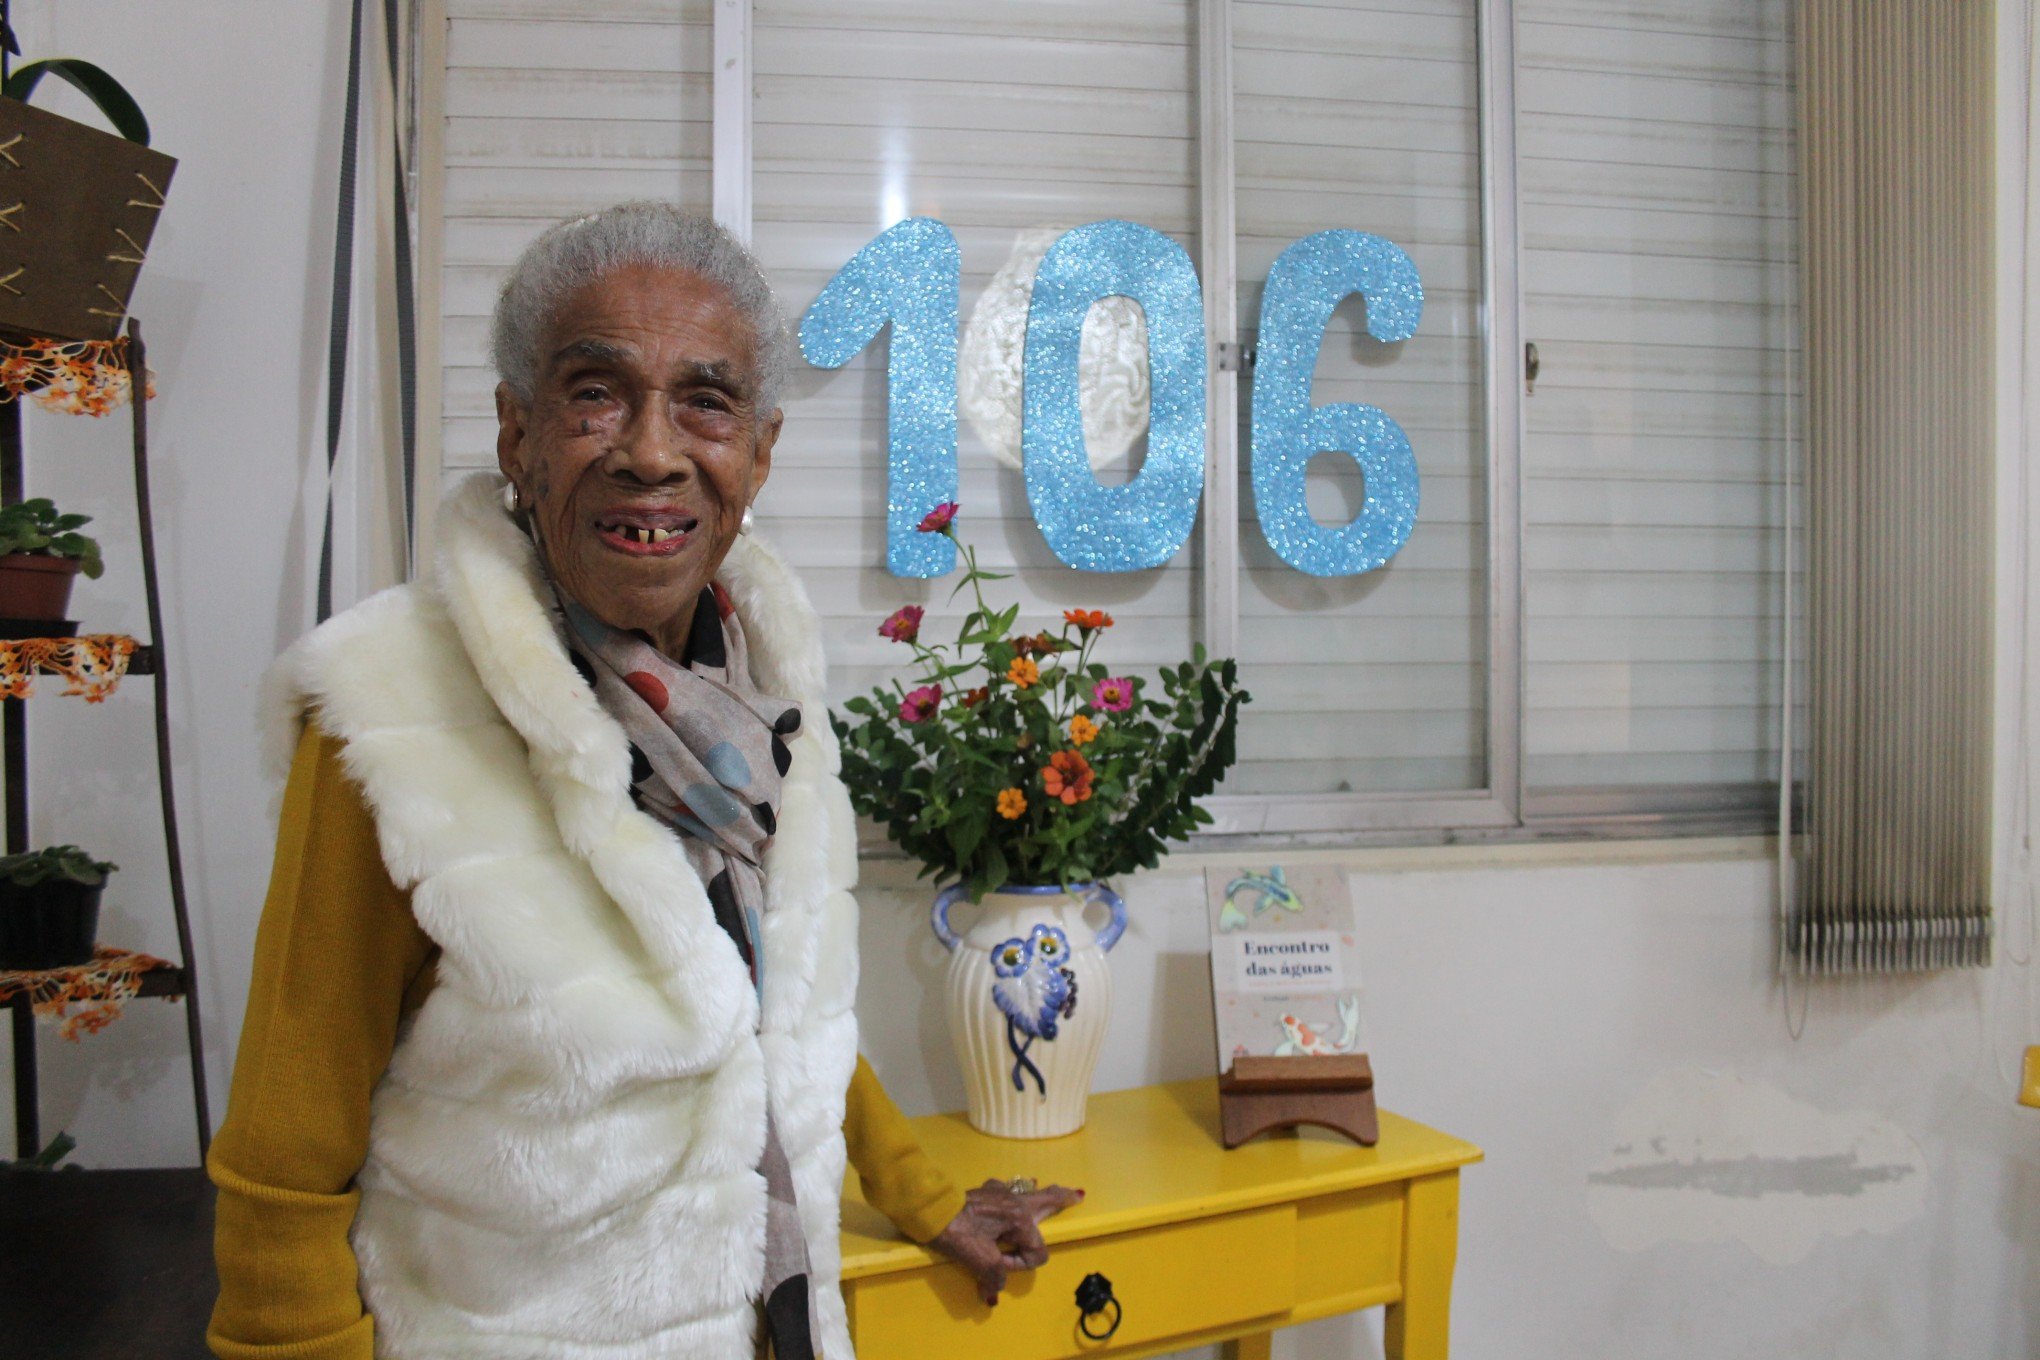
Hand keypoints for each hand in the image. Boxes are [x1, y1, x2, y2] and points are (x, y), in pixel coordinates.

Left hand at [930, 1177, 1084, 1306]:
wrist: (930, 1210)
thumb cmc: (958, 1234)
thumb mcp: (980, 1261)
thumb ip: (994, 1278)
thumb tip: (992, 1295)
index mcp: (1019, 1219)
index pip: (1035, 1251)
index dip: (1019, 1265)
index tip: (998, 1266)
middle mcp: (1015, 1202)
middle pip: (1046, 1201)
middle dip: (1061, 1199)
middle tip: (1077, 1194)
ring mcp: (999, 1193)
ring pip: (1027, 1192)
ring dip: (1039, 1194)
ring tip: (1047, 1190)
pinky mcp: (984, 1191)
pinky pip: (1005, 1191)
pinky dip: (1011, 1193)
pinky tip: (1006, 1192)